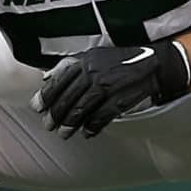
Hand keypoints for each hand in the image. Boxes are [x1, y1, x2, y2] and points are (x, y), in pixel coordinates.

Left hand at [32, 40, 190, 138]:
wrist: (154, 65)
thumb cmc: (121, 61)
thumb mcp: (94, 56)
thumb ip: (70, 65)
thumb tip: (46, 77)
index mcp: (86, 61)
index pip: (59, 80)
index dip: (46, 95)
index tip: (37, 107)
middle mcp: (94, 73)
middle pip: (68, 98)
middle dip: (56, 114)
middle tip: (49, 126)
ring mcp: (106, 87)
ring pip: (81, 110)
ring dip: (70, 124)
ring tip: (64, 134)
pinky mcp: (119, 100)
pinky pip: (100, 118)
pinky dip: (91, 128)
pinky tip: (87, 133)